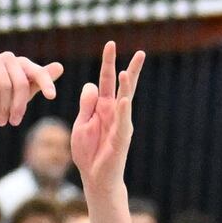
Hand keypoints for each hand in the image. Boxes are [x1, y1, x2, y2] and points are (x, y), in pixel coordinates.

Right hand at [0, 51, 62, 133]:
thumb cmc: (1, 99)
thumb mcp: (23, 94)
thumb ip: (39, 81)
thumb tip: (60, 66)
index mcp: (22, 63)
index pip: (38, 72)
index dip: (46, 83)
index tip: (52, 97)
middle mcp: (8, 57)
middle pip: (20, 83)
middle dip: (18, 105)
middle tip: (15, 122)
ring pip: (5, 85)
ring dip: (4, 107)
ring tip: (2, 121)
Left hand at [68, 40, 143, 192]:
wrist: (95, 178)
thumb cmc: (88, 152)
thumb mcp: (82, 124)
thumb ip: (86, 105)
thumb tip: (92, 84)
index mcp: (103, 107)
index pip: (106, 80)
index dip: (108, 63)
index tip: (111, 44)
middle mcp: (115, 113)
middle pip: (122, 87)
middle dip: (129, 69)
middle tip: (140, 52)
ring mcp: (120, 125)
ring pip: (125, 102)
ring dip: (127, 87)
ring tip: (127, 71)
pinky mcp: (120, 139)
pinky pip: (122, 123)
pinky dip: (123, 111)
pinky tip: (124, 99)